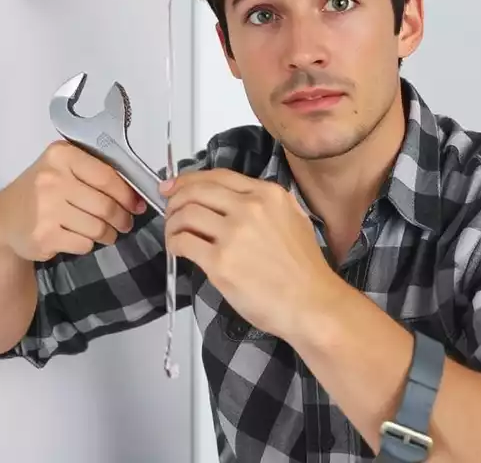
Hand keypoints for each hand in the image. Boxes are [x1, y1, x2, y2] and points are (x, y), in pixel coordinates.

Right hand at [0, 140, 146, 260]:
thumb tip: (134, 195)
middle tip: (125, 222)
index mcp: (61, 155)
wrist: (3, 220)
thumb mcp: (61, 169)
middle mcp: (52, 179)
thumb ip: (93, 173)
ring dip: (108, 234)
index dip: (127, 194)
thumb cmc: (38, 192)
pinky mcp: (44, 236)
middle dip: (122, 217)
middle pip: (105, 205)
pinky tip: (79, 238)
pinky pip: (84, 244)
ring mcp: (46, 209)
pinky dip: (87, 244)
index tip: (136, 203)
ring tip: (106, 233)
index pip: (107, 176)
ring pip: (97, 227)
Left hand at [161, 169, 335, 339]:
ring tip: (173, 234)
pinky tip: (177, 250)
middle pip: (196, 191)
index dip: (189, 179)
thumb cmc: (304, 270)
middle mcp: (250, 208)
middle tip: (168, 210)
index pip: (218, 176)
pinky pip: (183, 242)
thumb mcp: (293, 219)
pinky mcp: (220, 262)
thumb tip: (231, 201)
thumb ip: (265, 204)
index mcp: (268, 194)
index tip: (174, 185)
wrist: (312, 304)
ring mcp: (234, 234)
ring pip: (185, 214)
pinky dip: (174, 243)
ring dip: (172, 223)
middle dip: (175, 199)